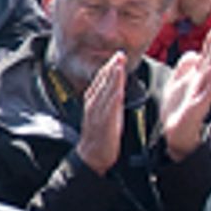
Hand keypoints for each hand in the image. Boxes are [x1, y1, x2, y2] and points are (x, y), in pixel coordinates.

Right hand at [74, 52, 127, 174]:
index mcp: (92, 101)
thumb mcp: (100, 114)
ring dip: (113, 77)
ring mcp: (98, 112)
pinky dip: (114, 96)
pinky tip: (119, 88)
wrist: (91, 156)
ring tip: (119, 64)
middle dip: (111, 67)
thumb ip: (106, 101)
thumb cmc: (98, 136)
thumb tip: (115, 89)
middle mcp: (94, 104)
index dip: (108, 68)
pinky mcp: (105, 122)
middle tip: (119, 54)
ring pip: (106, 91)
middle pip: (103, 82)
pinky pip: (110, 107)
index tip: (117, 56)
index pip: (100, 80)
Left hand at [158, 26, 210, 160]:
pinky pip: (205, 94)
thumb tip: (194, 53)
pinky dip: (208, 83)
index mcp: (198, 77)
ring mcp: (201, 95)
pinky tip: (210, 72)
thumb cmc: (179, 106)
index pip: (207, 56)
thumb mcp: (178, 81)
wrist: (174, 131)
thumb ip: (185, 66)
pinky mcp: (197, 108)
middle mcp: (203, 84)